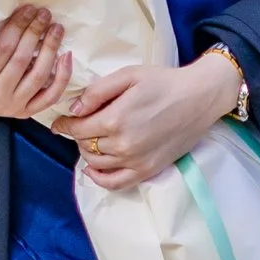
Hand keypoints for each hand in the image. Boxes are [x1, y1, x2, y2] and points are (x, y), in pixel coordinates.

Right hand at [0, 7, 73, 123]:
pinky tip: (66, 56)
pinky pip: (49, 97)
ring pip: (38, 77)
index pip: (2, 50)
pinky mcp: (24, 112)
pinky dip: (62, 78)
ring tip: (56, 28)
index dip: (17, 28)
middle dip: (35, 33)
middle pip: (22, 60)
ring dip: (50, 50)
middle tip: (44, 13)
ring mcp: (12, 107)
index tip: (28, 9)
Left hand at [58, 51, 241, 190]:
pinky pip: (115, 183)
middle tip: (82, 125)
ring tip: (92, 140)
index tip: (60, 121)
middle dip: (79, 135)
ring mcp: (135, 161)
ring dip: (88, 152)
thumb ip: (98, 91)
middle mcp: (123, 145)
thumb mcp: (129, 75)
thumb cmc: (164, 81)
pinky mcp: (148, 170)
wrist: (199, 97)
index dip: (65, 124)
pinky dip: (99, 178)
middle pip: (85, 145)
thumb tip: (74, 109)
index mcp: (115, 119)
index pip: (77, 128)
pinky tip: (94, 168)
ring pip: (96, 164)